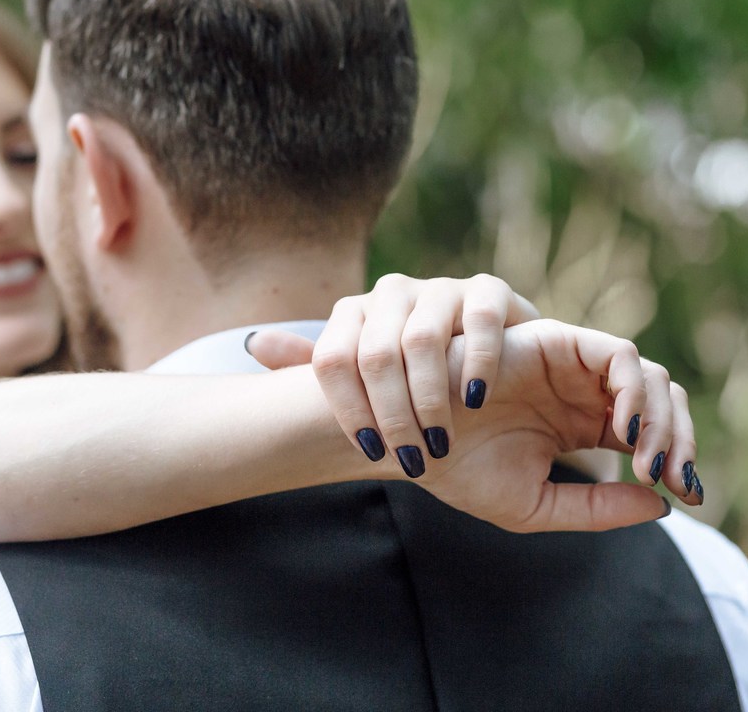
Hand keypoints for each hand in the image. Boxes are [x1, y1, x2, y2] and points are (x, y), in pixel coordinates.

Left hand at [249, 273, 538, 467]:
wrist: (493, 349)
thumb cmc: (418, 371)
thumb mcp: (363, 371)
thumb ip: (311, 363)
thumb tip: (253, 344)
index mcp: (353, 314)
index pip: (330, 358)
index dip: (345, 409)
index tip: (367, 452)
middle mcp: (390, 293)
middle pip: (375, 354)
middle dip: (390, 415)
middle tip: (409, 459)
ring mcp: (439, 288)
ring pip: (421, 338)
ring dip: (429, 397)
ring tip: (440, 441)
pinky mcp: (487, 289)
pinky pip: (480, 319)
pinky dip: (477, 361)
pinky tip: (475, 399)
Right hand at [415, 320, 696, 530]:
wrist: (409, 440)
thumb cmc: (458, 471)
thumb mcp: (535, 505)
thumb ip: (594, 509)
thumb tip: (660, 505)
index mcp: (583, 425)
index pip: (655, 431)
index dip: (680, 459)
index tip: (683, 495)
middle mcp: (583, 391)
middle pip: (664, 399)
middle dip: (681, 439)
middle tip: (673, 479)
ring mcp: (571, 365)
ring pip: (649, 374)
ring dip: (661, 417)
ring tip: (644, 460)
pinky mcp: (555, 341)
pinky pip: (618, 353)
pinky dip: (633, 387)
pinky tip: (624, 429)